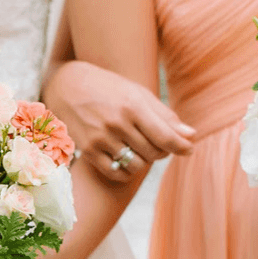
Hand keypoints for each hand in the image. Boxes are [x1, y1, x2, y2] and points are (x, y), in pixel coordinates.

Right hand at [45, 61, 195, 181]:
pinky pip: (115, 173)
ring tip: (141, 150)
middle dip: (161, 151)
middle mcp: (117, 123)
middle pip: (153, 152)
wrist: (67, 86)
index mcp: (133, 106)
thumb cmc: (108, 88)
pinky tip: (126, 160)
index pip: (166, 137)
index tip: (188, 149)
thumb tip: (190, 136)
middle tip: (158, 143)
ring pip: (136, 165)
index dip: (182, 147)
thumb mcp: (137, 93)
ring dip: (144, 161)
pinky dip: (127, 172)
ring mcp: (100, 138)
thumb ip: (164, 115)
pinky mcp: (87, 151)